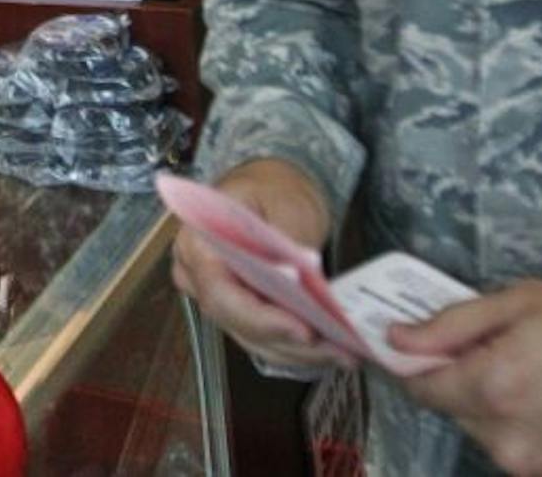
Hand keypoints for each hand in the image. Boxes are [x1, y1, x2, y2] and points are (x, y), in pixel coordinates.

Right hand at [170, 159, 349, 371]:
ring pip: (253, 339)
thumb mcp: (284, 203)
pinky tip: (332, 348)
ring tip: (345, 352)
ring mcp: (215, 297)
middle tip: (340, 348)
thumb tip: (300, 278)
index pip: (221, 295)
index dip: (261, 319)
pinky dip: (297, 348)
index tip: (305, 330)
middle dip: (291, 341)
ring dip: (299, 353)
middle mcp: (197, 277)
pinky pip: (263, 338)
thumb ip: (286, 241)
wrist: (269, 188)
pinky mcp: (238, 310)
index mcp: (197, 244)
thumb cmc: (271, 188)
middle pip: (238, 324)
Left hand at [393, 282, 541, 475]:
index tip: (420, 348)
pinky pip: (537, 463)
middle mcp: (511, 444)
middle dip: (474, 384)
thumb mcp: (525, 301)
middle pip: (460, 414)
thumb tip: (396, 340)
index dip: (417, 364)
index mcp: (493, 389)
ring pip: (498, 440)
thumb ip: (451, 324)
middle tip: (517, 353)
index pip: (419, 387)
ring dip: (510, 414)